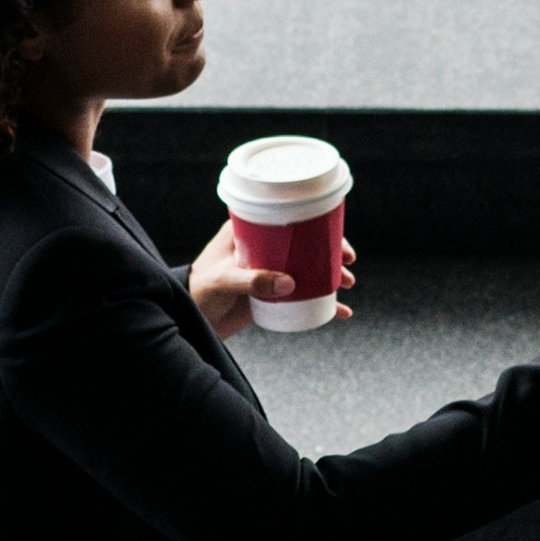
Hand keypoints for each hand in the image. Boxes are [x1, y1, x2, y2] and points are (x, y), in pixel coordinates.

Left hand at [189, 216, 342, 343]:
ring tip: (347, 284)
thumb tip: (290, 284)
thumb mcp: (224, 281)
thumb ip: (253, 281)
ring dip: (331, 275)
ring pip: (308, 269)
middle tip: (347, 263)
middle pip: (305, 244)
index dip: (317, 227)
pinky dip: (322, 303)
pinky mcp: (272, 294)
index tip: (336, 237)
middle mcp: (264, 249)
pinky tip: (341, 311)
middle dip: (331, 252)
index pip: (289, 221)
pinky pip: (302, 297)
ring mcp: (270, 271)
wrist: (191, 319)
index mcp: (249, 232)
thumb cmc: (199, 291)